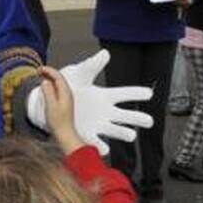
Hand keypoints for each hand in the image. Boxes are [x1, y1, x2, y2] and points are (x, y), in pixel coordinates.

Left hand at [26, 50, 153, 153]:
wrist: (52, 99)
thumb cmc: (70, 84)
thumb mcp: (80, 73)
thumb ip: (92, 65)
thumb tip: (106, 53)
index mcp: (105, 96)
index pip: (124, 94)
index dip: (136, 93)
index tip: (150, 94)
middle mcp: (105, 112)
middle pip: (125, 116)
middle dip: (138, 118)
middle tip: (150, 121)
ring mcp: (97, 124)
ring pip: (115, 131)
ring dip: (123, 134)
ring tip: (131, 136)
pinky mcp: (86, 134)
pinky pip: (96, 142)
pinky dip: (100, 146)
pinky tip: (105, 149)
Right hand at [39, 66, 81, 152]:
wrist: (65, 134)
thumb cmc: (58, 122)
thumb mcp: (51, 105)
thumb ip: (48, 92)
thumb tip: (45, 82)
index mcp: (65, 92)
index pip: (58, 76)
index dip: (49, 70)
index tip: (40, 68)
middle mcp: (67, 94)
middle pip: (59, 78)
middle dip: (49, 72)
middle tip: (39, 71)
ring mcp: (66, 98)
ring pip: (59, 84)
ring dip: (50, 78)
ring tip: (41, 77)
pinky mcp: (64, 103)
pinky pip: (58, 89)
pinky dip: (51, 85)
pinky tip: (46, 88)